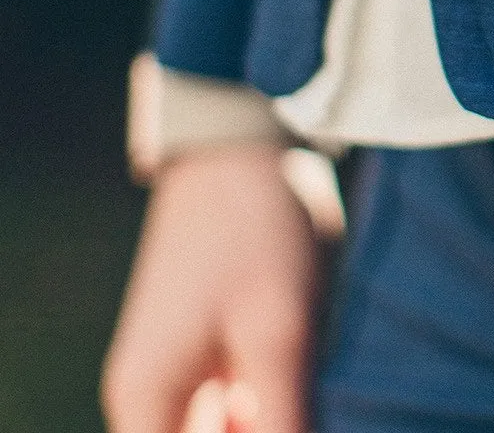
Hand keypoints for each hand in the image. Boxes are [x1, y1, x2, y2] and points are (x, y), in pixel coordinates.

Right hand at [103, 144, 324, 432]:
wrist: (242, 143)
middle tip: (295, 389)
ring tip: (295, 369)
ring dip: (258, 420)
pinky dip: (262, 403)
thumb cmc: (257, 230)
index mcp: (148, 405)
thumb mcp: (281, 334)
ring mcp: (170, 374)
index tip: (288, 421)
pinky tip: (295, 367)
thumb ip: (282, 422)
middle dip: (255, 432)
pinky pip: (227, 407)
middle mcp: (145, 400)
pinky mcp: (199, 350)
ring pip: (219, 431)